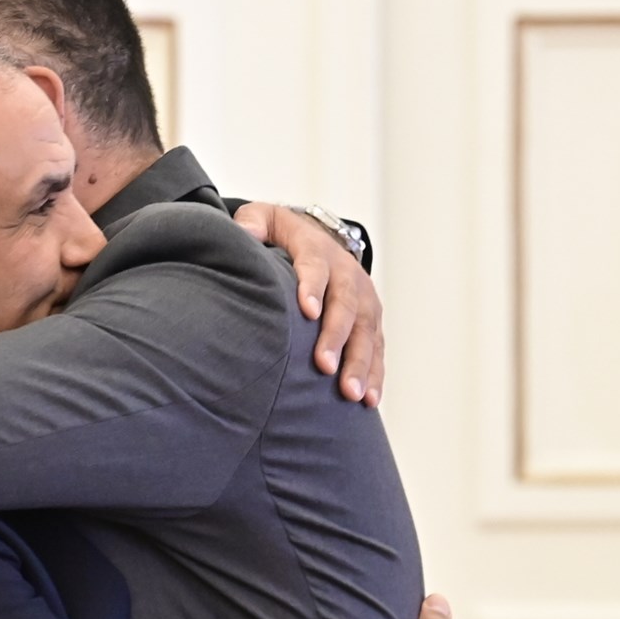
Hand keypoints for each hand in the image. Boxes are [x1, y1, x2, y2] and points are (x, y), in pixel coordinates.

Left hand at [233, 203, 384, 405]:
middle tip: (325, 365)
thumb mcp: (264, 219)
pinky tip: (368, 399)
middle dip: (337, 336)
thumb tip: (242, 232)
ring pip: (367, 332)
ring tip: (351, 394)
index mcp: (317, 249)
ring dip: (360, 363)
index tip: (306, 311)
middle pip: (346, 305)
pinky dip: (375, 374)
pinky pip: (377, 348)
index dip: (312, 286)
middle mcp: (346, 274)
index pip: (316, 265)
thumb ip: (252, 223)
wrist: (316, 239)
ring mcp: (363, 299)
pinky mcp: (371, 321)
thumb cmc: (281, 236)